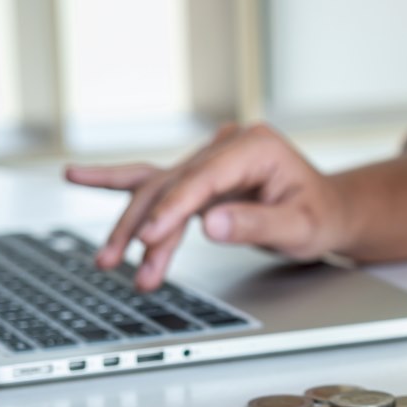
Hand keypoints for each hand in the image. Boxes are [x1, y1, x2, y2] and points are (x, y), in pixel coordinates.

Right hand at [65, 123, 350, 290]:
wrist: (328, 212)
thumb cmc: (320, 217)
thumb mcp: (300, 227)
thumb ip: (257, 224)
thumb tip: (211, 224)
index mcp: (255, 146)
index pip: (203, 178)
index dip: (173, 209)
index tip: (148, 238)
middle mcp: (228, 145)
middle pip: (172, 183)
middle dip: (142, 225)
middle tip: (118, 261)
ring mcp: (211, 159)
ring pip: (160, 189)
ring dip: (134, 226)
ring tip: (108, 261)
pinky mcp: (200, 177)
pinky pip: (157, 182)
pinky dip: (118, 185)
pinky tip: (77, 176)